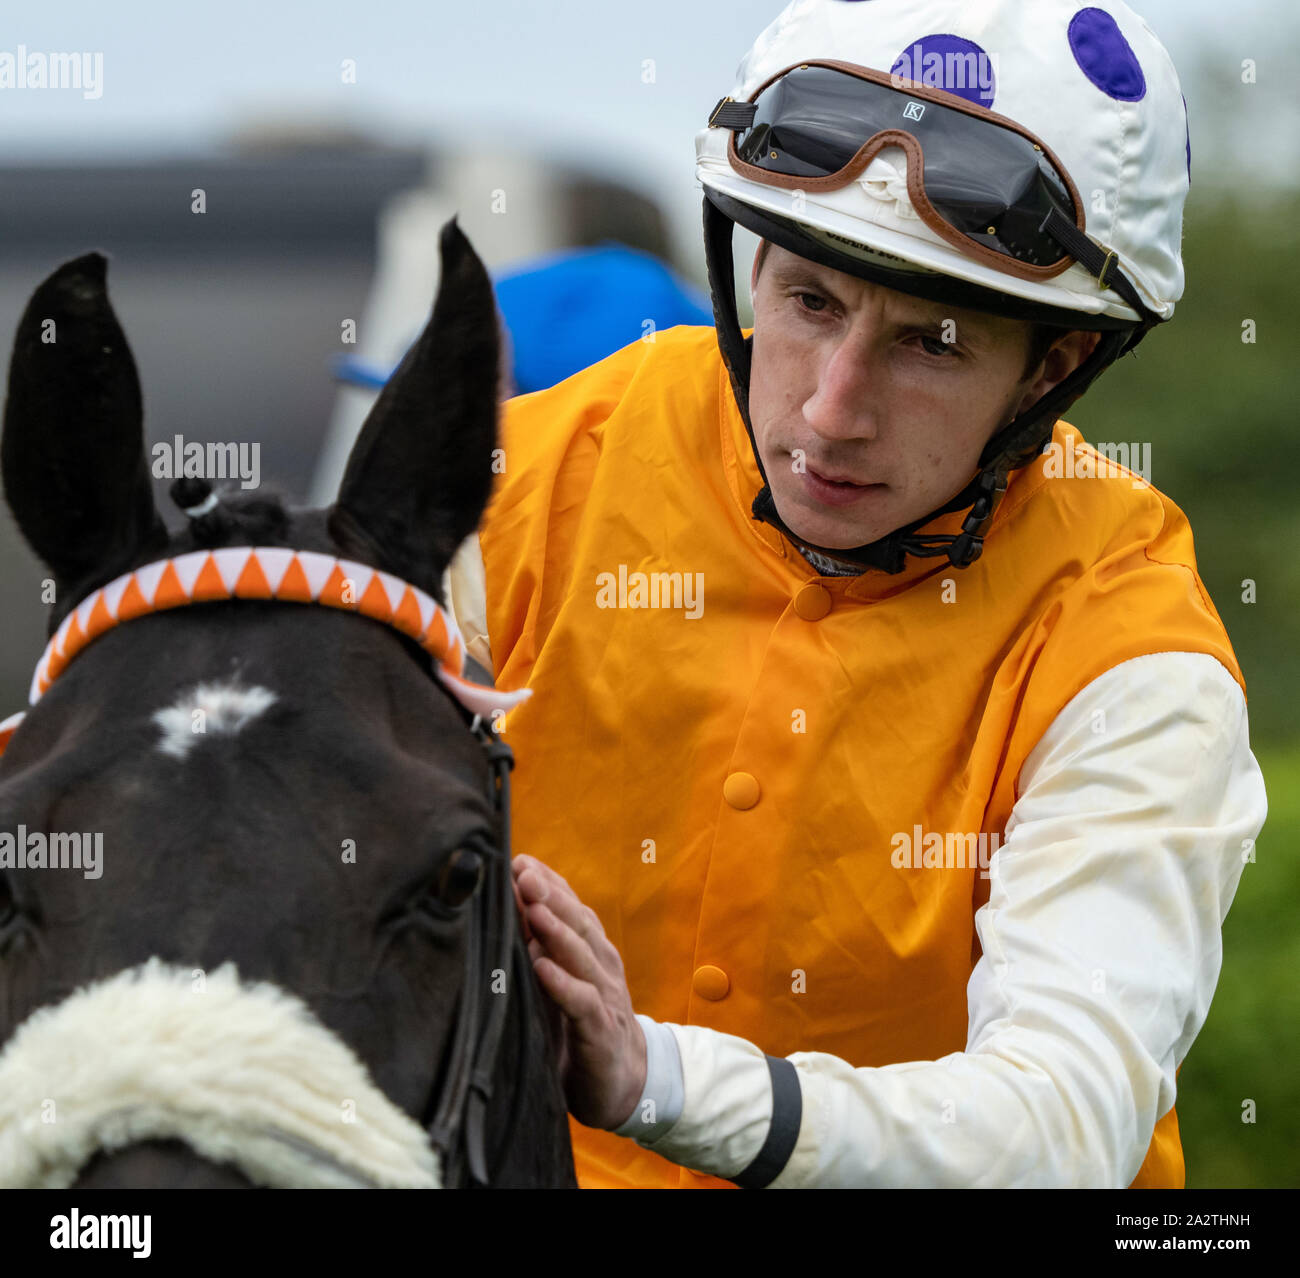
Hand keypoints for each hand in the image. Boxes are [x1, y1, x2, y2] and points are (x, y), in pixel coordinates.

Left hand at [511, 854, 646, 1130]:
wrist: (626, 1081)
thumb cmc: (582, 1024)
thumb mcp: (561, 980)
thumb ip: (541, 946)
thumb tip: (508, 906)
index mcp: (592, 949)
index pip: (572, 906)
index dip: (548, 882)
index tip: (518, 860)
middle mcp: (601, 965)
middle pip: (578, 922)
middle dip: (550, 894)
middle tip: (522, 871)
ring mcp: (604, 996)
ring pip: (581, 955)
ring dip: (556, 930)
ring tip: (532, 908)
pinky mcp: (601, 1031)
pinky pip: (582, 1003)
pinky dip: (562, 984)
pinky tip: (541, 968)